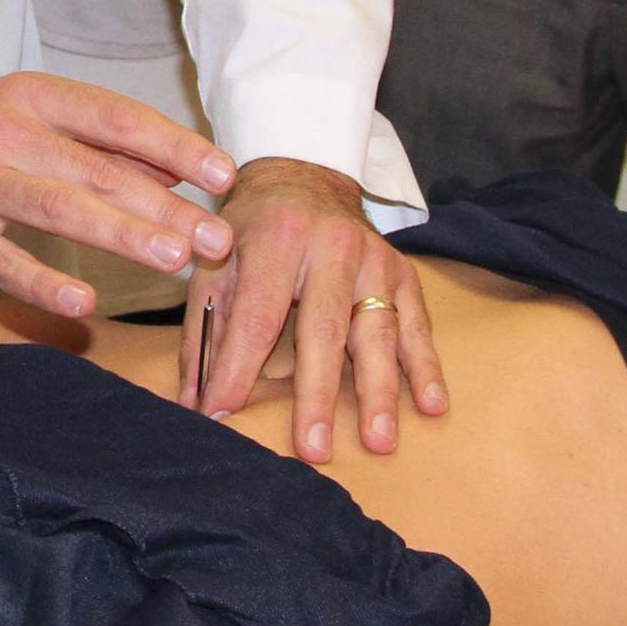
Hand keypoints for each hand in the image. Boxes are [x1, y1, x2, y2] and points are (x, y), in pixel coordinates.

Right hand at [0, 75, 235, 317]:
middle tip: (217, 238)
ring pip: (58, 208)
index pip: (118, 118)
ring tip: (173, 259)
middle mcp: (5, 132)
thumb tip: (178, 173)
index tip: (225, 176)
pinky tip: (83, 302)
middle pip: (98, 169)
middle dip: (165, 206)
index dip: (175, 147)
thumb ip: (98, 143)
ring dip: (122, 234)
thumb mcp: (25, 117)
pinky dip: (42, 281)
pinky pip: (0, 260)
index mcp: (33, 98)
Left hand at [185, 159, 443, 456]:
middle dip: (317, 394)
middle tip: (313, 449)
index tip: (223, 414)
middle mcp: (329, 246)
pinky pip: (417, 325)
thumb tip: (194, 404)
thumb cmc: (252, 233)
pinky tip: (432, 405)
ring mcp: (373, 259)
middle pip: (323, 329)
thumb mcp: (216, 265)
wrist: (305, 176)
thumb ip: (203, 332)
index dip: (238, 368)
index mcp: (275, 239)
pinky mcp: (402, 272)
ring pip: (378, 331)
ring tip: (378, 441)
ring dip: (380, 392)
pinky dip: (426, 367)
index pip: (256, 316)